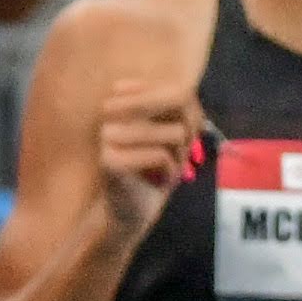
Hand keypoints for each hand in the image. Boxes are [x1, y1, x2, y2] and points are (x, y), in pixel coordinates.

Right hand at [92, 71, 202, 232]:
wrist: (132, 210)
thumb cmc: (155, 169)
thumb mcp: (175, 135)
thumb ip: (181, 110)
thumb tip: (185, 92)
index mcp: (127, 98)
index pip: (178, 90)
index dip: (193, 115)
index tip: (185, 136)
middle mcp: (113, 111)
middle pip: (178, 104)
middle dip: (188, 132)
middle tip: (177, 155)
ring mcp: (108, 134)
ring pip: (175, 132)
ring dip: (179, 156)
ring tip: (163, 169)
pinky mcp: (109, 160)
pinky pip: (161, 156)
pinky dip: (170, 172)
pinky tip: (157, 181)